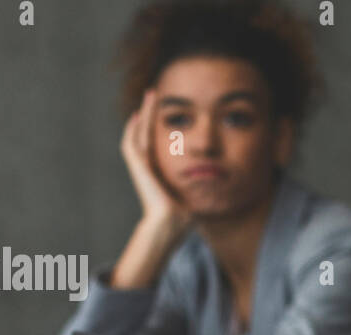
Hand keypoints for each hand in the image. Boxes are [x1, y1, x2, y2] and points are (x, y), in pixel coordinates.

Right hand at [110, 90, 193, 290]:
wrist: (171, 225)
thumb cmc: (185, 217)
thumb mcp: (195, 194)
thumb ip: (201, 185)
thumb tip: (218, 181)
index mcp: (159, 174)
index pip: (157, 144)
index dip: (159, 127)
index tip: (167, 113)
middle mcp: (148, 169)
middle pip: (146, 133)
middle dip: (151, 113)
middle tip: (154, 93)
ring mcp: (141, 168)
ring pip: (138, 133)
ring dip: (144, 114)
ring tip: (150, 95)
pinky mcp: (139, 168)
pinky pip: (132, 143)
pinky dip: (134, 129)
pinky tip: (139, 114)